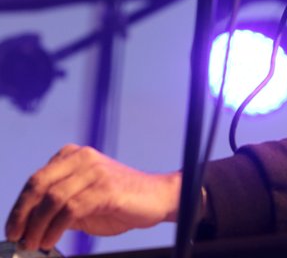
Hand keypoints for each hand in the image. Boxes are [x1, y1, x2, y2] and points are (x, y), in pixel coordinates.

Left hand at [4, 144, 180, 250]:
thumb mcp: (84, 201)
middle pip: (39, 183)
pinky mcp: (106, 188)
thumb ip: (59, 207)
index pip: (36, 179)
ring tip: (35, 243)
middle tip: (17, 235)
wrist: (158, 198)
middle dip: (22, 213)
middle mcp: (83, 159)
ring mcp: (95, 172)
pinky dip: (55, 228)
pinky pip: (71, 209)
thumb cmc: (122, 201)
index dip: (19, 205)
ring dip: (37, 225)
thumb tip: (30, 226)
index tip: (13, 227)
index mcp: (75, 157)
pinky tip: (51, 239)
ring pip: (52, 198)